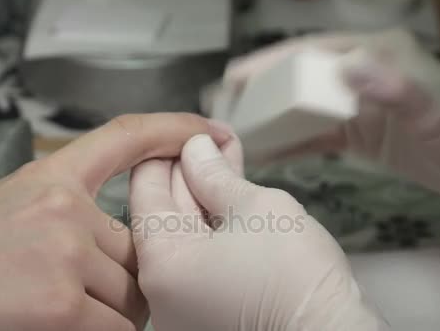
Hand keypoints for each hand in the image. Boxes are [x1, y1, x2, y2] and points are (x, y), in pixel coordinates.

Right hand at [0, 113, 230, 330]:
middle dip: (126, 274)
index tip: (207, 131)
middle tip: (87, 288)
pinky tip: (65, 327)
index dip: (174, 127)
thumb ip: (72, 206)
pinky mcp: (62, 306)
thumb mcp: (14, 205)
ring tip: (64, 309)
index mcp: (49, 176)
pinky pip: (119, 328)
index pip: (126, 137)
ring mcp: (64, 254)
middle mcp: (63, 206)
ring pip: (134, 292)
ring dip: (113, 310)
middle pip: (140, 245)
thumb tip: (129, 228)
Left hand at [130, 134, 384, 330]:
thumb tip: (195, 149)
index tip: (192, 129)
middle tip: (216, 139)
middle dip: (192, 168)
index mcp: (161, 262)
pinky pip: (202, 256)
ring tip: (228, 157)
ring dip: (207, 192)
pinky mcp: (208, 309)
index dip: (168, 148)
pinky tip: (234, 194)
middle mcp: (161, 290)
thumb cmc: (294, 276)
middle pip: (165, 210)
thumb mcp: (255, 207)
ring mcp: (184, 304)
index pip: (145, 187)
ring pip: (187, 232)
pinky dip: (217, 225)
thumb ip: (215, 175)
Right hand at [225, 29, 439, 221]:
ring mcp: (353, 104)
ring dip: (272, 118)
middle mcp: (357, 73)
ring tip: (237, 130)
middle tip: (225, 104)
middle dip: (262, 90)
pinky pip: (314, 136)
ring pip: (301, 107)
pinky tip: (267, 153)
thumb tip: (348, 66)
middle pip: (299, 78)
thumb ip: (394, 85)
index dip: (272, 63)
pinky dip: (290, 144)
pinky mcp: (354, 131)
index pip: (312, 52)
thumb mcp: (432, 105)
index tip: (238, 77)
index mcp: (374, 52)